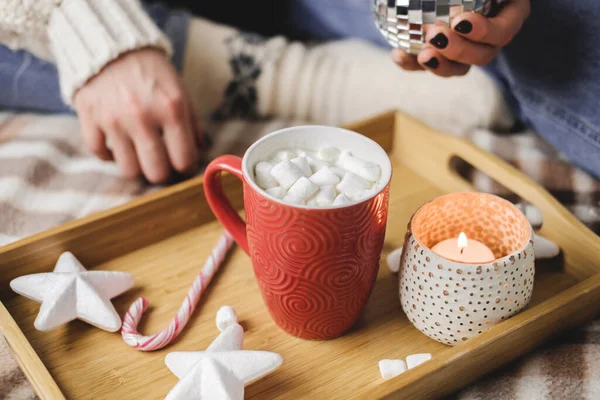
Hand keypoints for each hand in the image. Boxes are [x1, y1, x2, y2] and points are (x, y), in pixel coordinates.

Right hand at [74, 48, 203, 182]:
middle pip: (156, 173)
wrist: (112, 46)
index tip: (182, 163)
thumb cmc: (152, 73)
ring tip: (140, 155)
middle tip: (161, 163)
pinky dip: (109, 155)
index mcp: (171, 109)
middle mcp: (142, 117)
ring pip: (128, 170)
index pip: (183, 160)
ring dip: (136, 167)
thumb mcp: (181, 92)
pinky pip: (100, 154)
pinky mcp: (90, 118)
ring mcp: (114, 119)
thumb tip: (201, 151)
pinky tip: (118, 146)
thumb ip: (193, 124)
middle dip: (162, 173)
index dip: (186, 166)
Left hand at [391, 0, 529, 76]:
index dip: (485, 32)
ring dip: (439, 65)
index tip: (460, 21)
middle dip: (458, 50)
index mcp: (508, 14)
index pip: (504, 30)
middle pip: (482, 55)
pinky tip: (398, 54)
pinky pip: (430, 65)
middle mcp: (490, 37)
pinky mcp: (442, 57)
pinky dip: (412, 63)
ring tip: (423, 55)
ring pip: (459, 69)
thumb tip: (462, 13)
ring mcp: (467, 51)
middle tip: (435, 36)